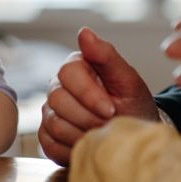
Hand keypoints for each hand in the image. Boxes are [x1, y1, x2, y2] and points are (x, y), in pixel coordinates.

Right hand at [38, 27, 157, 165]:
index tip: (112, 109)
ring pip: (54, 124)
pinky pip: (49, 145)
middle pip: (57, 100)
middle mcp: (58, 86)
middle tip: (109, 124)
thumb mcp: (128, 80)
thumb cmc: (133, 104)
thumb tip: (84, 32)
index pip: (68, 74)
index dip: (89, 95)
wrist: (133, 134)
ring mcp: (50, 111)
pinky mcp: (47, 135)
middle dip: (88, 117)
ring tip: (101, 134)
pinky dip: (72, 149)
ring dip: (83, 134)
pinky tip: (88, 145)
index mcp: (76, 67)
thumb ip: (106, 55)